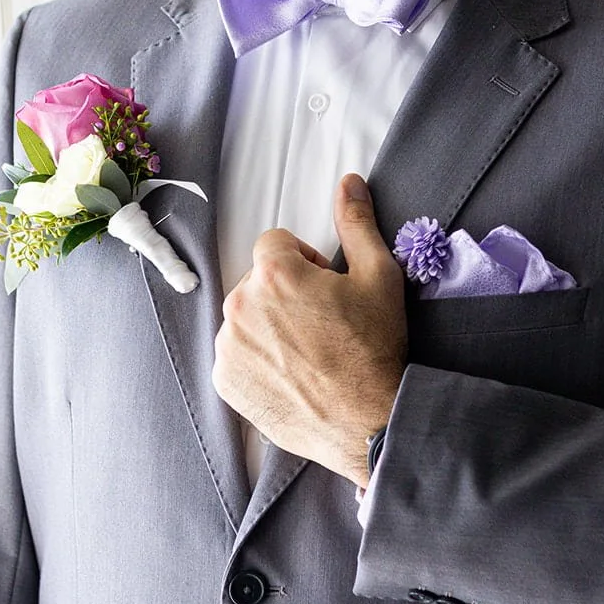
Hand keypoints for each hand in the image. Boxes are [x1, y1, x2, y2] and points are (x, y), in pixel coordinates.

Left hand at [212, 174, 407, 488]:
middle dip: (286, 293)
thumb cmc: (375, 349)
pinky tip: (292, 375)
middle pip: (259, 280)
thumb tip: (349, 181)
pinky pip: (236, 354)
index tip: (328, 291)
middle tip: (323, 324)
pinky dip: (258, 359)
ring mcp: (229, 345)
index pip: (277, 244)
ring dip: (270, 325)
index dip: (306, 263)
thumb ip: (356, 222)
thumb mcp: (378, 276)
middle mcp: (241, 304)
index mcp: (274, 272)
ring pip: (247, 316)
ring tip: (309, 353)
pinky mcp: (225, 381)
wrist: (369, 423)